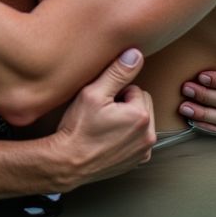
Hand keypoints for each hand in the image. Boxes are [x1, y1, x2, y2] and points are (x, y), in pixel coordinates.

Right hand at [53, 49, 154, 189]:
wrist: (68, 162)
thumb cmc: (78, 128)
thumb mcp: (94, 93)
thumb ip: (118, 72)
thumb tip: (135, 55)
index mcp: (140, 116)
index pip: (134, 89)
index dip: (115, 92)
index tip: (102, 103)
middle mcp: (148, 136)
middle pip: (141, 104)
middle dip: (125, 104)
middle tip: (103, 112)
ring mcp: (143, 151)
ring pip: (140, 121)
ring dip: (127, 119)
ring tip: (105, 125)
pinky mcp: (137, 161)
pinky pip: (137, 139)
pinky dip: (126, 136)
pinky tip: (108, 138)